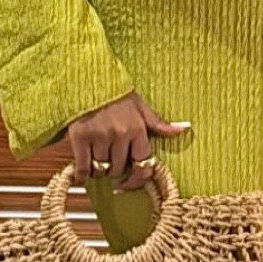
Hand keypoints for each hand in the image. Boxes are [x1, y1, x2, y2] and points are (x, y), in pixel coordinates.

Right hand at [62, 92, 189, 192]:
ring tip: (95, 161)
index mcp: (137, 129)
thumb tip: (182, 129)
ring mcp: (100, 136)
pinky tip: (80, 175)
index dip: (136, 180)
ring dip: (98, 170)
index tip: (129, 184)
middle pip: (118, 169)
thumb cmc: (114, 93)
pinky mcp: (80, 137)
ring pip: (101, 169)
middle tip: (109, 163)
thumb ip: (158, 123)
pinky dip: (81, 174)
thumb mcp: (139, 105)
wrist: (87, 78)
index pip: (143, 164)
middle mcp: (120, 134)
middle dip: (114, 171)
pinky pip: (83, 166)